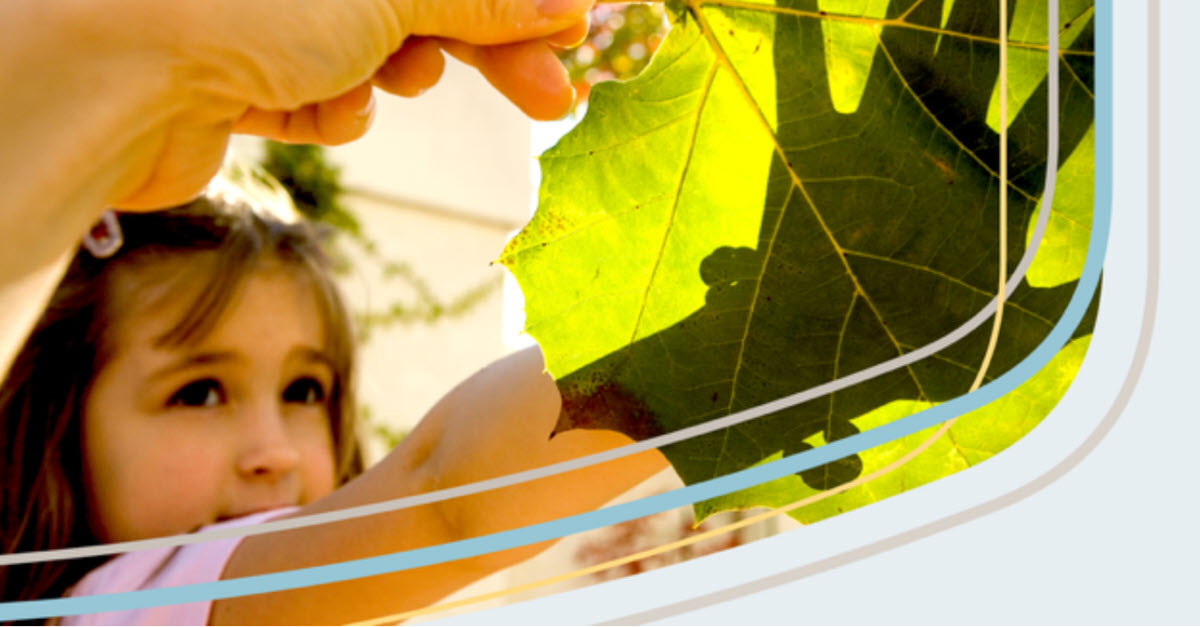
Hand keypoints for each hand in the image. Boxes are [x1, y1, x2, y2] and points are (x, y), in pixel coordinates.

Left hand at [36, 0, 592, 208]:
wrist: (116, 77)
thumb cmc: (246, 1)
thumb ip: (485, 2)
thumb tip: (565, 8)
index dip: (520, 2)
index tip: (576, 34)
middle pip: (428, 2)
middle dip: (488, 48)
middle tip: (556, 97)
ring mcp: (273, 16)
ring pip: (377, 53)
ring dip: (390, 75)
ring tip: (374, 80)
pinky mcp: (246, 77)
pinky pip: (325, 98)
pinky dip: (332, 109)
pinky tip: (312, 108)